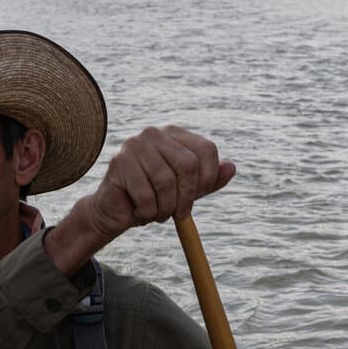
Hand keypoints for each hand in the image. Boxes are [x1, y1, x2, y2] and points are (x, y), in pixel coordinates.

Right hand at [47, 126, 235, 272]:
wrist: (115, 211)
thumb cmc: (153, 198)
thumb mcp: (186, 190)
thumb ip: (209, 180)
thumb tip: (232, 168)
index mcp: (174, 135)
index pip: (207, 149)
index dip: (209, 178)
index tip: (198, 197)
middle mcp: (155, 134)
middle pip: (188, 165)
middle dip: (187, 197)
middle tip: (179, 214)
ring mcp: (135, 145)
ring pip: (166, 182)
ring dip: (165, 208)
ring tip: (158, 214)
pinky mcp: (120, 163)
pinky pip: (145, 195)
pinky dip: (147, 212)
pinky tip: (140, 212)